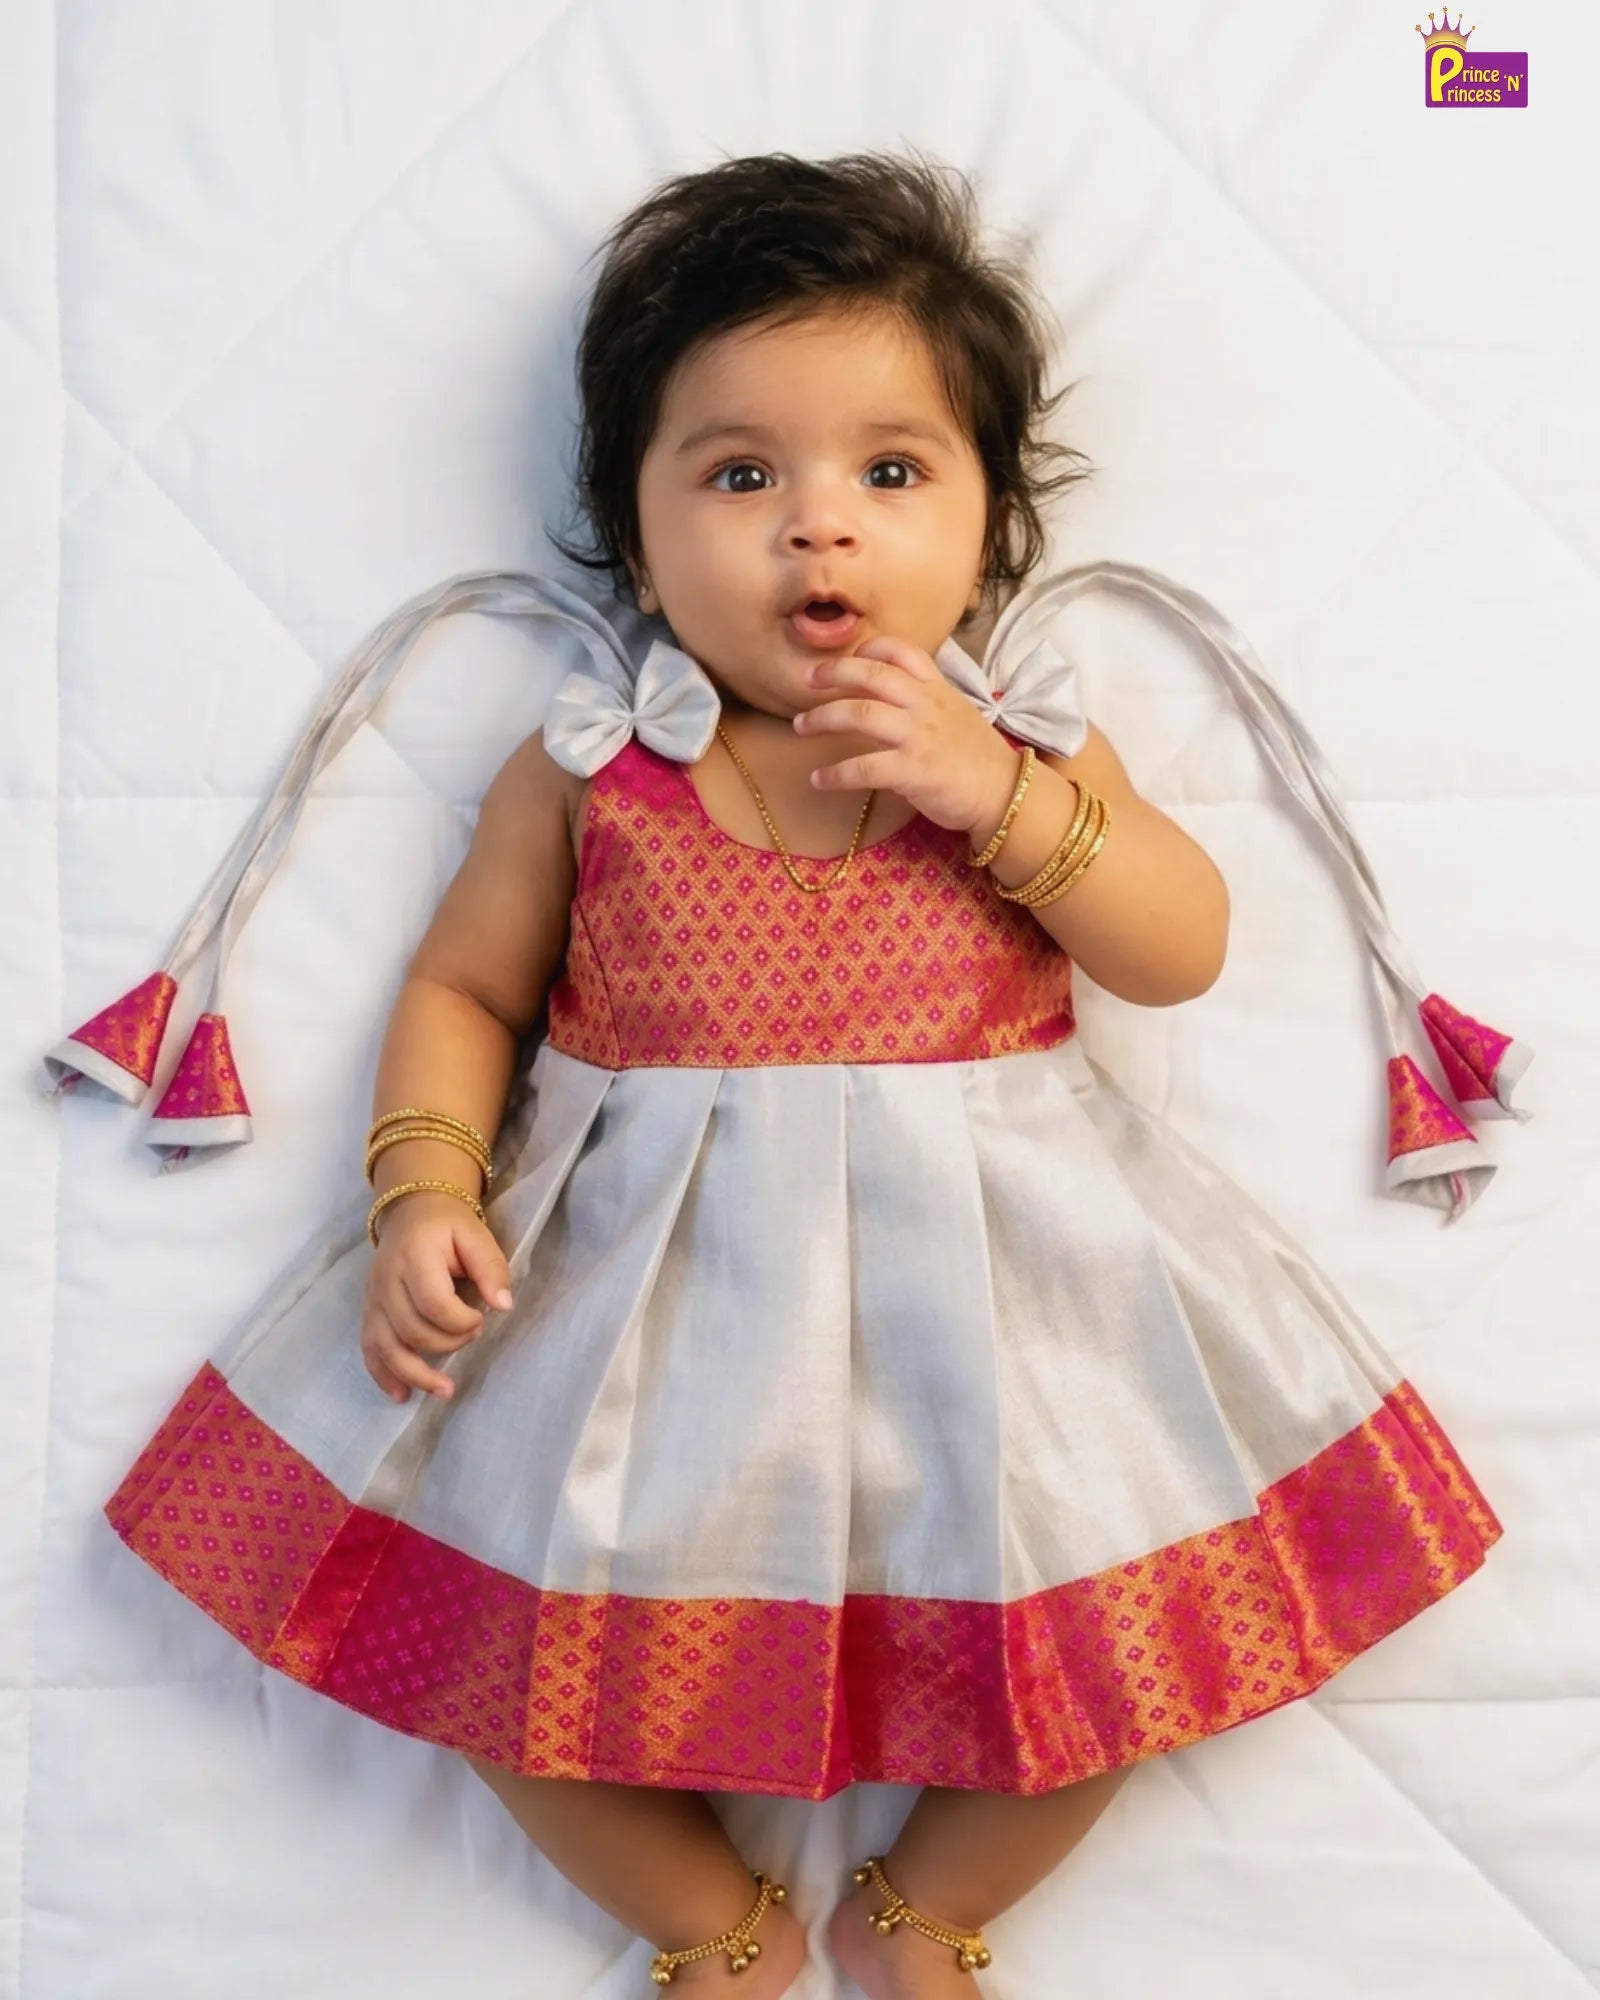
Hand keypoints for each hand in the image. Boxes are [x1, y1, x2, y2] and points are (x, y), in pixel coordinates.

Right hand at [360, 1193, 514, 1403]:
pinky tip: (402, 1395)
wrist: (412, 1211)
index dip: (460, 1321)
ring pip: (386, 1347)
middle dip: (448, 1343)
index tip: (481, 1318)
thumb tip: (503, 1306)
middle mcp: (386, 1281)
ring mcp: (373, 1299)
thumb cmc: (448, 1226)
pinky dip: (384, 1375)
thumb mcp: (476, 1236)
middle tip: (474, 1332)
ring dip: (415, 1374)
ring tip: (445, 1391)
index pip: (432, 1303)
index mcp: (414, 1257)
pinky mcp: (369, 1312)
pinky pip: (370, 1349)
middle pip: (411, 1330)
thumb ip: (491, 1269)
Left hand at [793, 639, 1018, 838]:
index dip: (869, 649)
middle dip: (832, 674)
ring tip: (800, 726)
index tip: (848, 656)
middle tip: (805, 681)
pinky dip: (835, 774)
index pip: (901, 652)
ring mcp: (918, 736)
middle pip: (871, 675)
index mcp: (936, 689)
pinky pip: (863, 767)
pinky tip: (818, 780)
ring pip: (860, 714)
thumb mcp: (957, 713)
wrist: (1003, 792)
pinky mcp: (912, 771)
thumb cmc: (978, 757)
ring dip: (822, 718)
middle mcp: (924, 705)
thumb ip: (926, 700)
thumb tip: (891, 696)